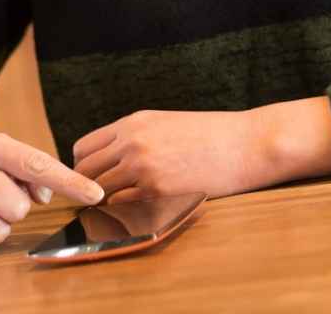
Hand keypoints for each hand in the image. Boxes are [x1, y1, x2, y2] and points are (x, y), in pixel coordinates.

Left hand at [74, 98, 330, 202]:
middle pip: (84, 171)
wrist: (246, 143)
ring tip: (122, 204)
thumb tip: (111, 161)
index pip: (84, 147)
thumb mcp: (168, 124)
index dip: (85, 166)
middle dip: (88, 187)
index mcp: (134, 122)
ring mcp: (142, 165)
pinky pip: (122, 204)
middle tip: (101, 198)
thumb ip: (136, 138)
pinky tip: (142, 205)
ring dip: (105, 200)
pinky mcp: (156, 188)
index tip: (95, 177)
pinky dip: (126, 208)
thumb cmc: (212, 135)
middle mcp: (132, 141)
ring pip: (98, 190)